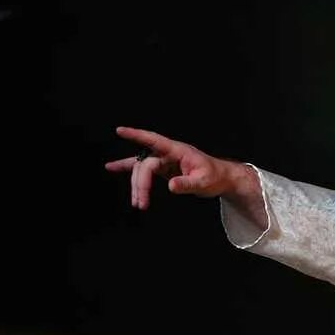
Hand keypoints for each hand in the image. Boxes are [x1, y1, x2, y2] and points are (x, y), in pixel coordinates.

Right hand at [105, 127, 254, 209]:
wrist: (221, 178)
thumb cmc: (215, 177)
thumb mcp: (204, 182)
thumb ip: (188, 184)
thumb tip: (171, 186)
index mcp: (178, 151)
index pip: (154, 140)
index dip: (137, 135)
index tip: (120, 131)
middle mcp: (168, 153)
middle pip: (145, 164)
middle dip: (140, 183)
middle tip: (140, 203)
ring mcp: (165, 160)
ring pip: (142, 169)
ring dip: (137, 186)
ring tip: (137, 203)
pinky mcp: (163, 169)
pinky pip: (143, 170)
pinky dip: (128, 169)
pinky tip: (112, 167)